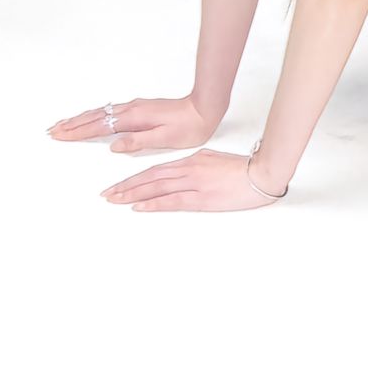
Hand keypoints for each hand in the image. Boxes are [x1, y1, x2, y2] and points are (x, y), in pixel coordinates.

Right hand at [47, 94, 220, 154]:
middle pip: (95, 116)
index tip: (60, 135)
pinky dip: (95, 115)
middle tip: (53, 130)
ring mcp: (135, 107)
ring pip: (101, 112)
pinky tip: (91, 117)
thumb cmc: (189, 126)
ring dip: (81, 118)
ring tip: (65, 124)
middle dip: (72, 124)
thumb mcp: (165, 139)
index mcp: (135, 119)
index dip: (77, 132)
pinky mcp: (140, 108)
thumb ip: (138, 141)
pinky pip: (110, 111)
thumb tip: (113, 144)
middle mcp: (132, 110)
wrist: (205, 108)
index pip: (99, 126)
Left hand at [100, 147, 284, 211]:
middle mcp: (188, 169)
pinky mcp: (200, 198)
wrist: (260, 175)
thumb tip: (180, 172)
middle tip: (107, 194)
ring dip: (133, 195)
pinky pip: (171, 201)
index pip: (156, 170)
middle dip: (126, 186)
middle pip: (150, 178)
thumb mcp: (214, 160)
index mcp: (191, 160)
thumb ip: (196, 165)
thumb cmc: (241, 170)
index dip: (135, 178)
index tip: (119, 185)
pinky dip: (153, 204)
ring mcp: (193, 183)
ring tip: (114, 200)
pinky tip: (139, 207)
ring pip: (156, 188)